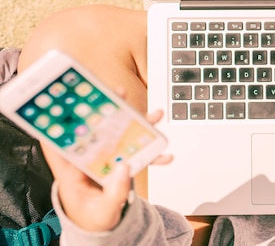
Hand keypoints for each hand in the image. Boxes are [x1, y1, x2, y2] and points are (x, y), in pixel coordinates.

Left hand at [42, 109, 172, 231]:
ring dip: (138, 125)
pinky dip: (152, 154)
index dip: (63, 124)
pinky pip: (136, 156)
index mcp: (73, 174)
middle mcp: (89, 162)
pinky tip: (165, 155)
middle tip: (121, 94)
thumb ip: (113, 193)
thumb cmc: (94, 220)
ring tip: (154, 117)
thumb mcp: (102, 212)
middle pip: (97, 131)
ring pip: (120, 137)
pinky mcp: (120, 167)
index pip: (61, 145)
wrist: (105, 228)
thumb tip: (124, 168)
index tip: (70, 105)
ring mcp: (107, 162)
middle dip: (111, 111)